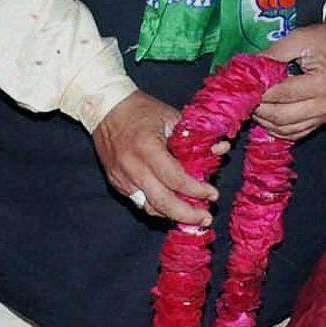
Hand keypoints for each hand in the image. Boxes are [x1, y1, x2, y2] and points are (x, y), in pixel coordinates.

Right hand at [93, 90, 216, 227]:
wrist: (105, 108)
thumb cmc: (141, 110)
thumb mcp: (172, 118)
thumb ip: (196, 137)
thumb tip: (220, 150)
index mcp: (147, 148)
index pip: (176, 179)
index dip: (197, 191)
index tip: (212, 194)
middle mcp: (132, 166)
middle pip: (162, 202)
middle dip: (187, 214)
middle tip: (205, 218)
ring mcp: (121, 176)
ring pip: (148, 207)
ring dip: (171, 214)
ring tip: (190, 215)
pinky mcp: (115, 181)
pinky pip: (138, 200)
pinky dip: (156, 205)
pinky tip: (170, 205)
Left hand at [253, 12, 325, 140]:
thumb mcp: (297, 40)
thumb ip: (270, 56)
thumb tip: (244, 71)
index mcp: (324, 82)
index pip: (280, 95)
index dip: (257, 92)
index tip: (241, 87)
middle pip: (281, 117)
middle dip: (257, 109)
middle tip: (243, 97)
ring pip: (286, 129)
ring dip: (264, 121)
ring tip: (252, 105)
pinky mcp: (324, 120)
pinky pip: (295, 133)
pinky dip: (276, 128)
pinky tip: (265, 114)